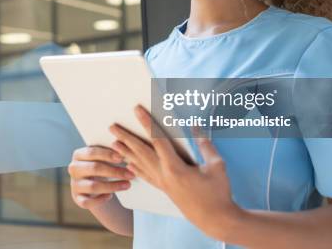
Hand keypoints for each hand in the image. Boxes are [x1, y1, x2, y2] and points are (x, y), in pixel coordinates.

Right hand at [68, 145, 135, 209]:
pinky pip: (87, 202)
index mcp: (78, 155)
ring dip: (113, 186)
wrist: (94, 183)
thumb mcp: (103, 157)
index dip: (107, 155)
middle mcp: (74, 169)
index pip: (91, 152)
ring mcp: (74, 184)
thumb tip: (124, 147)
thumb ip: (110, 151)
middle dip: (114, 171)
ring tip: (127, 184)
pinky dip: (100, 199)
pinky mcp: (77, 198)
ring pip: (93, 186)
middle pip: (94, 168)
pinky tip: (110, 196)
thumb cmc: (102, 165)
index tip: (122, 157)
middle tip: (130, 174)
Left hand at [108, 104, 241, 240]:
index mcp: (174, 168)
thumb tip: (196, 127)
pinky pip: (146, 177)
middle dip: (126, 138)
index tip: (137, 110)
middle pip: (140, 152)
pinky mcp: (165, 190)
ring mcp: (163, 184)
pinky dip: (135, 169)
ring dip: (126, 152)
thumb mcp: (216, 166)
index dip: (146, 123)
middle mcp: (164, 176)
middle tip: (113, 127)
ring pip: (140, 165)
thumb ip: (204, 144)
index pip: (156, 139)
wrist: (216, 220)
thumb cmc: (218, 194)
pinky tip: (128, 165)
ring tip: (114, 143)